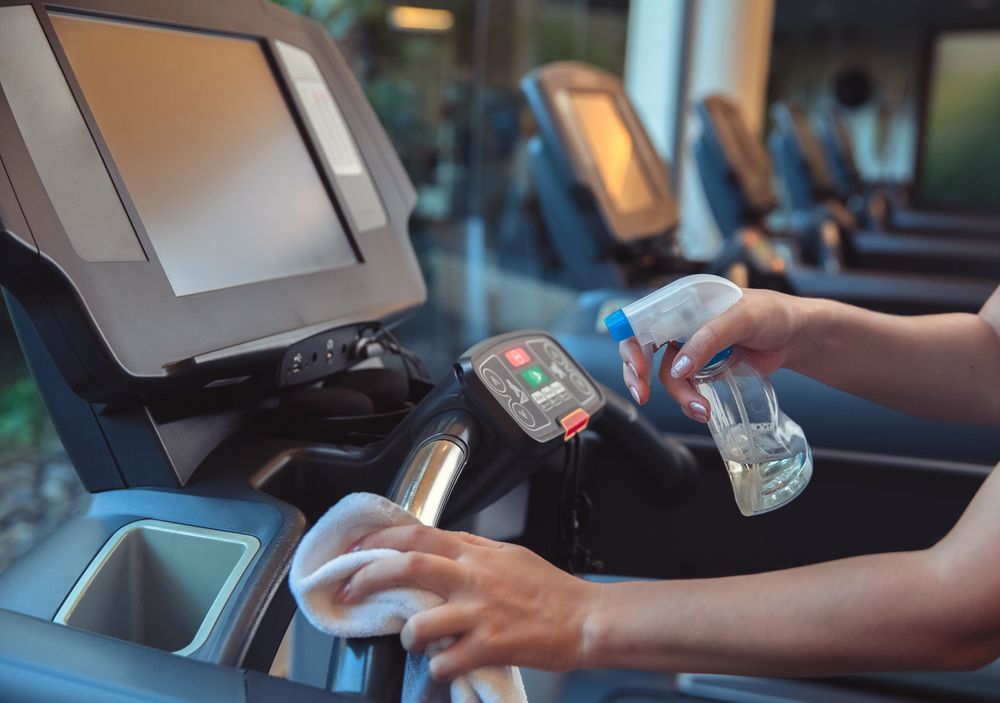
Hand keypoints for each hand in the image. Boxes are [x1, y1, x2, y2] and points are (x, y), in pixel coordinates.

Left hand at [339, 525, 601, 680]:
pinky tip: (444, 666)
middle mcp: (473, 578)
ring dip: (407, 636)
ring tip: (412, 642)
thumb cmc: (551, 589)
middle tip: (347, 591)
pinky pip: (445, 663)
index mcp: (476, 553)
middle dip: (368, 578)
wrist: (586, 618)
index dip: (378, 542)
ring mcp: (480, 613)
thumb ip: (472, 549)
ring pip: (420, 624)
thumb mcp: (509, 555)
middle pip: (408, 567)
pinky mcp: (491, 647)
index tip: (354, 553)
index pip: (416, 535)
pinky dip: (436, 669)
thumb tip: (439, 544)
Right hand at [620, 288, 812, 421]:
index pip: (643, 320)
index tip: (637, 368)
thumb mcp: (741, 318)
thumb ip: (709, 338)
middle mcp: (682, 325)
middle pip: (644, 350)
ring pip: (668, 376)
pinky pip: (687, 388)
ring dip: (679, 396)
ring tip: (701, 409)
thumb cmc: (774, 314)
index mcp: (684, 303)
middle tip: (643, 394)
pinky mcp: (705, 370)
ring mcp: (693, 349)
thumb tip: (679, 367)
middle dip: (638, 374)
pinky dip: (690, 402)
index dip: (632, 343)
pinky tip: (704, 410)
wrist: (798, 336)